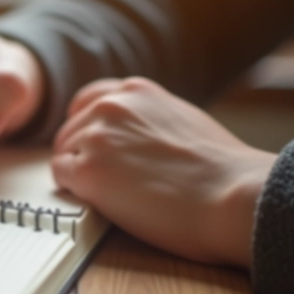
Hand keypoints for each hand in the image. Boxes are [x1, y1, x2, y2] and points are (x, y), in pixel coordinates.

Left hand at [51, 77, 276, 267]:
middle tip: (108, 183)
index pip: (88, 102)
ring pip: (63, 155)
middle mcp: (111, 106)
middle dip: (83, 156)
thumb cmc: (221, 171)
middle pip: (71, 132)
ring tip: (115, 195)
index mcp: (136, 91)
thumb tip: (131, 137)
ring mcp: (96, 137)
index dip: (88, 129)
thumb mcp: (183, 120)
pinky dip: (76, 191)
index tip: (95, 147)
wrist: (233, 196)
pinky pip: (61, 178)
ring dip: (81, 175)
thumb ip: (149, 120)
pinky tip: (103, 202)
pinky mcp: (88, 172)